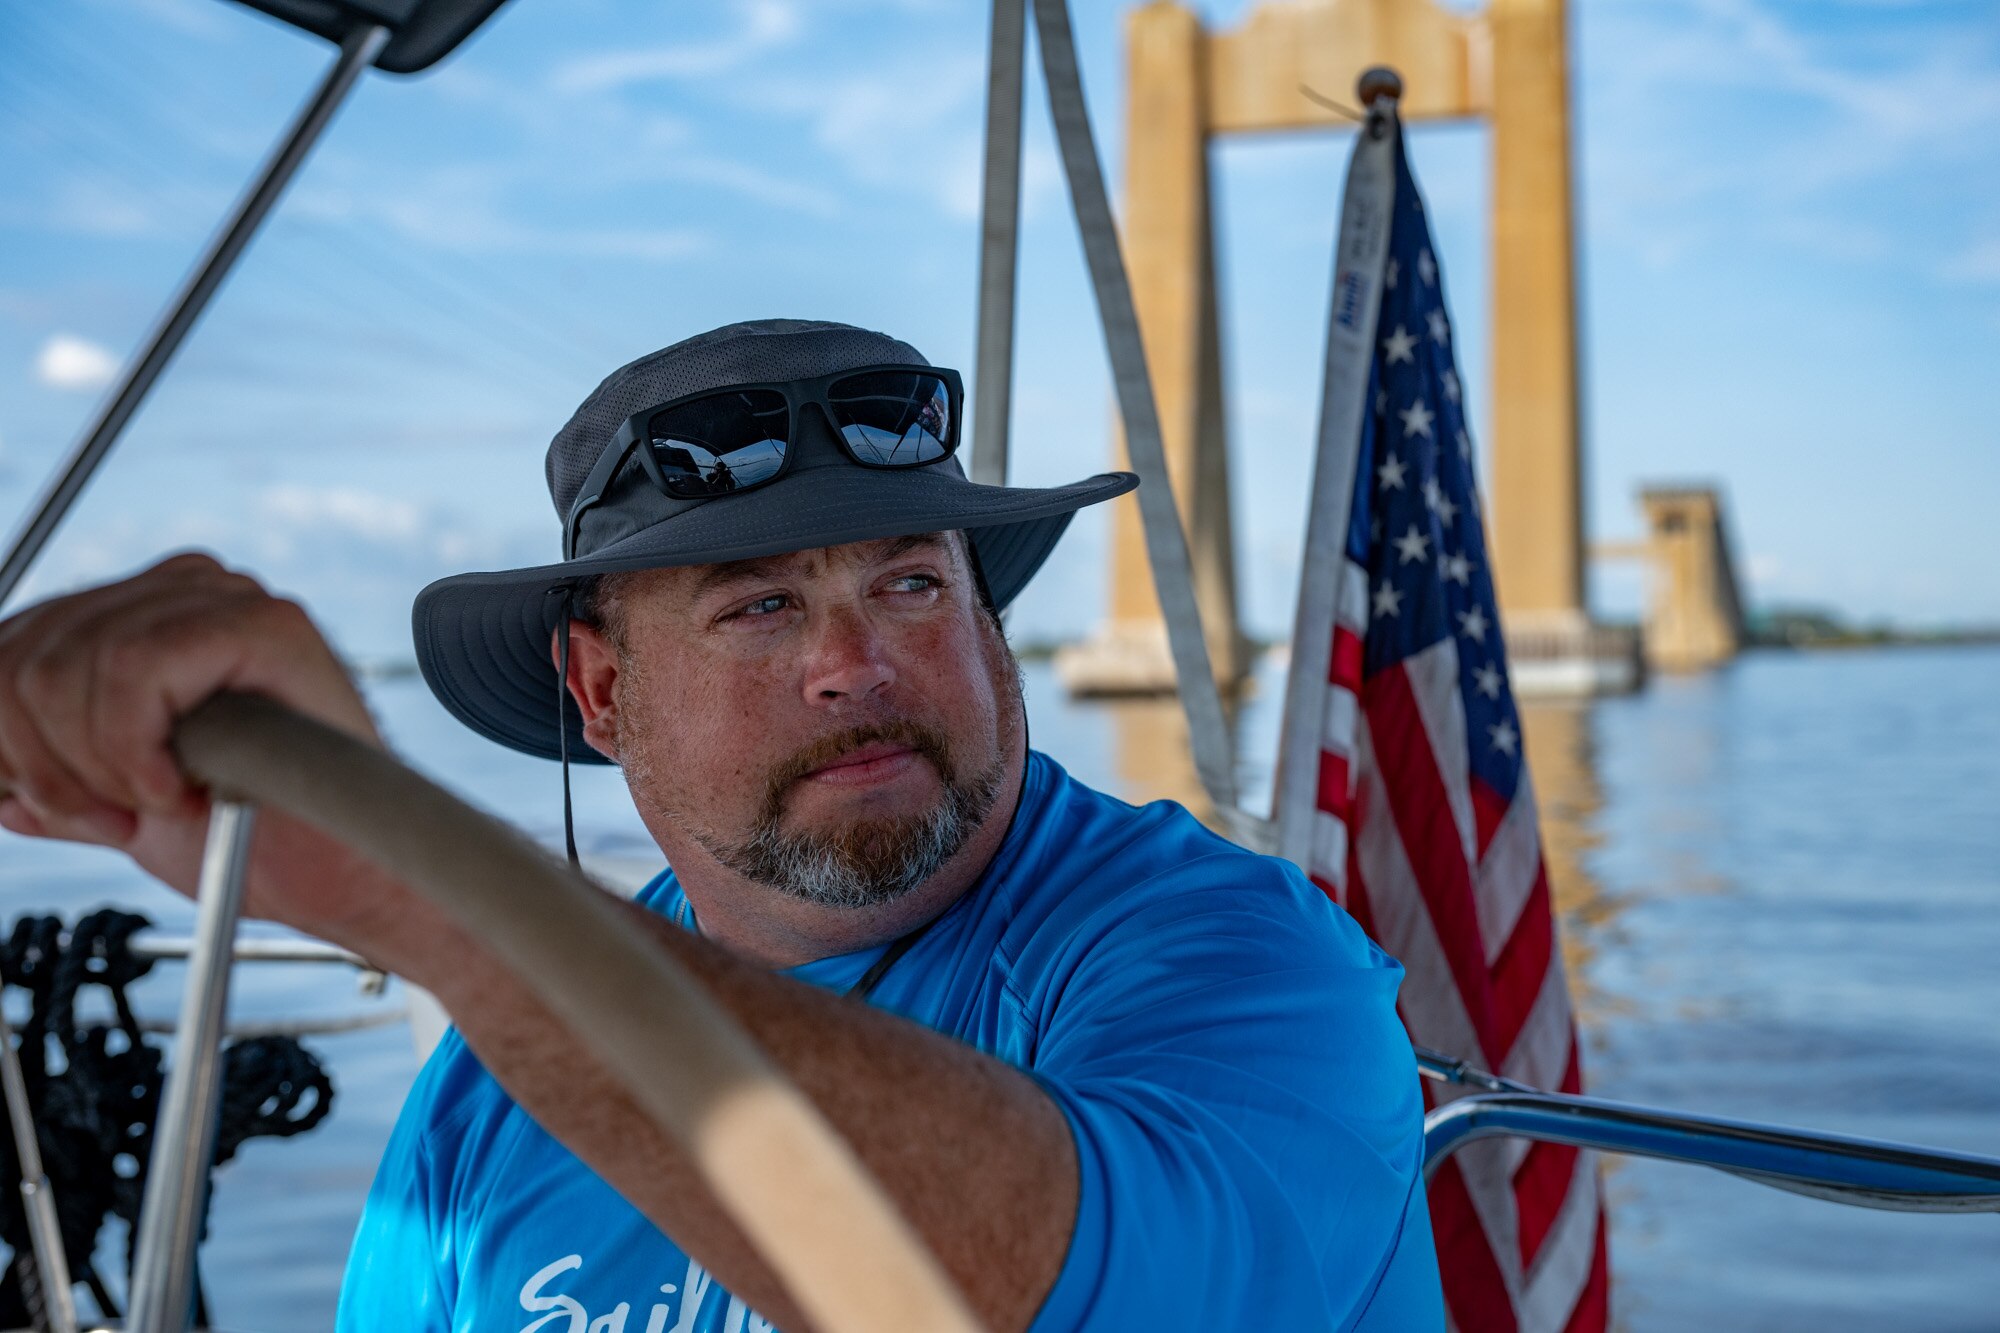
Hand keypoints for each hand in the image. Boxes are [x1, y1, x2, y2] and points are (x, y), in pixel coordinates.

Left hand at [0, 552, 412, 942]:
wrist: (347, 880)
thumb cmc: (256, 843)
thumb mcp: (117, 799)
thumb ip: (54, 774)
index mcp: (142, 616)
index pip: (11, 646)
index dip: (3, 741)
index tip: (44, 806)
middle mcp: (182, 590)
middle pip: (24, 655)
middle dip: (42, 762)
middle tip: (107, 818)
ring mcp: (225, 598)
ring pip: (66, 663)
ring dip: (93, 764)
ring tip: (154, 805)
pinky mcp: (263, 624)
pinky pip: (134, 668)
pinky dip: (135, 747)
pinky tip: (177, 787)